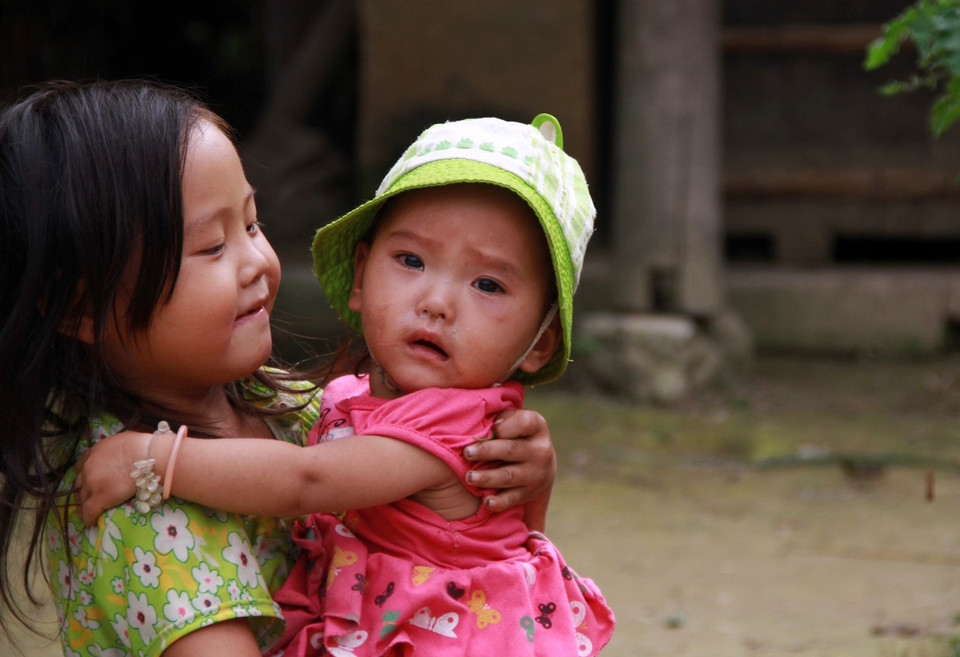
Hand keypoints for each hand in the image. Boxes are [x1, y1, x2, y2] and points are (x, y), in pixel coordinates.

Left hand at [75, 431, 151, 525]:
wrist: (148, 458)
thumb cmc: (142, 446)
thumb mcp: (123, 441)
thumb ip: (114, 448)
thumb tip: (121, 451)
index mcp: (94, 453)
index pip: (81, 467)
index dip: (85, 475)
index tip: (89, 481)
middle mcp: (89, 467)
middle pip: (80, 483)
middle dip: (84, 490)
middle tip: (91, 497)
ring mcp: (92, 484)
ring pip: (83, 498)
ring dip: (86, 504)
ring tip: (90, 511)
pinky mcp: (99, 499)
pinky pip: (88, 512)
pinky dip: (88, 518)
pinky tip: (91, 523)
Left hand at [463, 408, 555, 526]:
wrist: (539, 461)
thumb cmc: (515, 432)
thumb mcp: (514, 418)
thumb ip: (502, 418)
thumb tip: (491, 426)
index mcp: (536, 426)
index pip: (525, 422)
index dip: (508, 426)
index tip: (492, 429)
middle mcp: (540, 450)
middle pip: (511, 450)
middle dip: (488, 451)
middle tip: (467, 452)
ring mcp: (536, 474)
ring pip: (509, 476)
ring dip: (488, 478)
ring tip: (470, 477)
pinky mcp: (529, 493)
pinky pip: (513, 499)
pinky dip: (500, 502)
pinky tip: (486, 502)